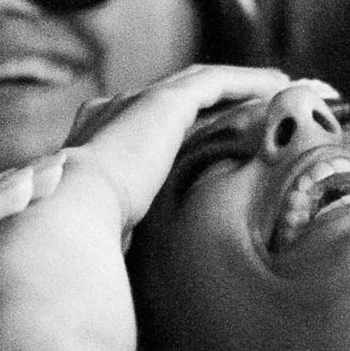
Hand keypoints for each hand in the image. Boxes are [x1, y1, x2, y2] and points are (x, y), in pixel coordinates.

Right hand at [60, 65, 296, 231]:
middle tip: (255, 101)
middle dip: (216, 97)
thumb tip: (135, 269)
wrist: (72, 215)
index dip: (181, 124)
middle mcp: (113, 109)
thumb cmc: (84, 237)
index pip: (144, 122)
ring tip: (277, 87)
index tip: (211, 133)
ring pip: (200, 82)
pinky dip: (246, 81)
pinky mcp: (163, 101)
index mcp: (95, 139)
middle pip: (176, 96)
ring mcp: (137, 100)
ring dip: (240, 83)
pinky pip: (214, 82)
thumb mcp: (109, 230)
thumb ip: (126, 229)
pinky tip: (277, 85)